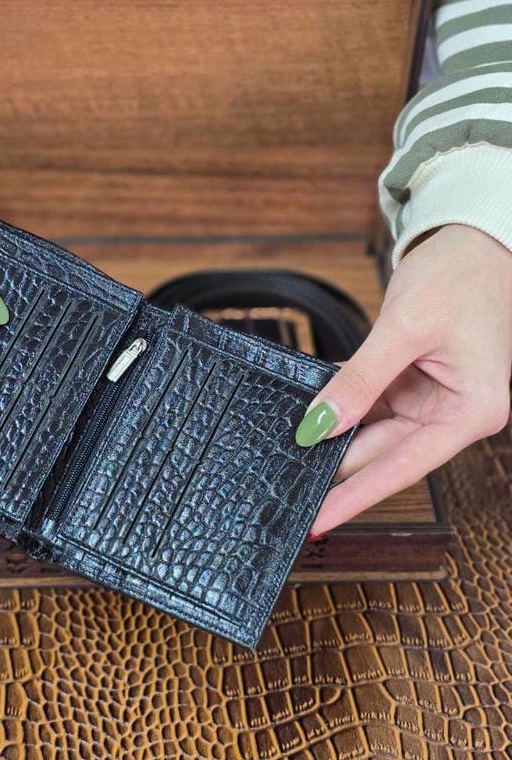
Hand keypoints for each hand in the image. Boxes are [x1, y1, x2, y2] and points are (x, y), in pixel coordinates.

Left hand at [296, 224, 511, 535]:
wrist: (474, 239)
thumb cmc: (460, 276)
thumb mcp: (404, 327)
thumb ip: (361, 379)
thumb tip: (320, 425)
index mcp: (470, 411)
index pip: (402, 466)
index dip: (356, 495)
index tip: (318, 520)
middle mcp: (453, 413)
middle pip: (384, 451)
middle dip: (336, 467)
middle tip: (285, 486)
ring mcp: (432, 399)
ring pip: (373, 430)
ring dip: (335, 438)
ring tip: (288, 459)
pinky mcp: (413, 382)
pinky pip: (371, 403)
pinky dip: (342, 407)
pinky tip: (309, 418)